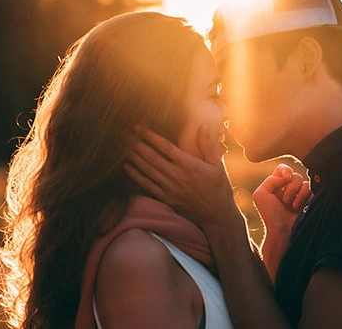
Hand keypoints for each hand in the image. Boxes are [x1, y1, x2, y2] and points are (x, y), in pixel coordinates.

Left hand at [124, 124, 243, 231]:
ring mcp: (170, 188)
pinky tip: (127, 167)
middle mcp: (177, 175)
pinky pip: (147, 185)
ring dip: (133, 157)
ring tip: (122, 146)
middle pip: (151, 156)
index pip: (165, 147)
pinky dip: (136, 175)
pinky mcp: (166, 198)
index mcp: (189, 164)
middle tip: (124, 133)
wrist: (216, 215)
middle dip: (136, 143)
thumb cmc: (219, 188)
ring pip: (147, 169)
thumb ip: (208, 145)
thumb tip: (203, 126)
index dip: (150, 136)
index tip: (139, 127)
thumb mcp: (217, 164)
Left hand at [252, 164, 308, 245]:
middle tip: (285, 201)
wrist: (283, 231)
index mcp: (276, 185)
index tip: (286, 178)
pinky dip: (303, 197)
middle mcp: (288, 188)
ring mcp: (299, 194)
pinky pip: (310, 188)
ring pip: (303, 181)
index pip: (282, 169)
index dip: (285, 170)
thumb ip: (271, 180)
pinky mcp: (309, 200)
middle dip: (290, 187)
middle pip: (294, 175)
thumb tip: (288, 177)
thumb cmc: (270, 215)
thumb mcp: (261, 194)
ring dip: (296, 193)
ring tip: (292, 206)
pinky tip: (299, 208)